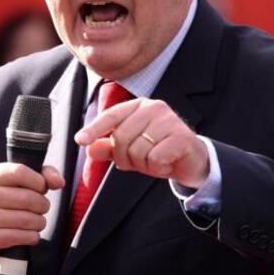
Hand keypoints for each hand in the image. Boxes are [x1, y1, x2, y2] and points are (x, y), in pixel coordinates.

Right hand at [0, 163, 64, 273]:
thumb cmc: (9, 202)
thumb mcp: (22, 183)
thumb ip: (44, 175)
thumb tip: (59, 182)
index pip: (19, 172)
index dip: (39, 182)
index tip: (42, 188)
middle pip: (27, 198)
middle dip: (43, 205)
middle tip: (41, 208)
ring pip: (26, 219)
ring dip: (39, 222)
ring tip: (36, 221)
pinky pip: (21, 236)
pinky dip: (32, 237)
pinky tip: (29, 234)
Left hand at [74, 98, 209, 188]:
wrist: (192, 161)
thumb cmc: (160, 152)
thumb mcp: (131, 151)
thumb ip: (110, 148)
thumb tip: (90, 148)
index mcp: (139, 106)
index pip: (112, 115)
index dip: (95, 129)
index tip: (81, 140)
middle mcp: (154, 108)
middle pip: (121, 138)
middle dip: (125, 158)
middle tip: (140, 162)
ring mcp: (169, 120)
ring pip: (137, 150)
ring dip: (143, 164)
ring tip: (155, 161)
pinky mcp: (181, 136)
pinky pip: (154, 158)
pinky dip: (157, 168)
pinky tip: (166, 163)